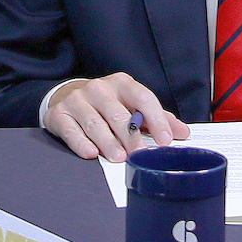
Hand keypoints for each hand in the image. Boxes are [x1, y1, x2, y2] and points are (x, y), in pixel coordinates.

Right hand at [45, 73, 188, 162]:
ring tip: (119, 158)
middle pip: (118, 114)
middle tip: (140, 155)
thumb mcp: (131, 105)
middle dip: (131, 137)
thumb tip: (182, 133)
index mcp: (121, 84)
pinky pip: (71, 130)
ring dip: (108, 142)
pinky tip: (91, 153)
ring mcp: (77, 100)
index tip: (165, 140)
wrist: (67, 96)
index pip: (142, 98)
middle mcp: (98, 88)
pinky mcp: (59, 114)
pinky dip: (81, 143)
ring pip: (95, 124)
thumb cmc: (107, 105)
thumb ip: (156, 118)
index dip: (156, 119)